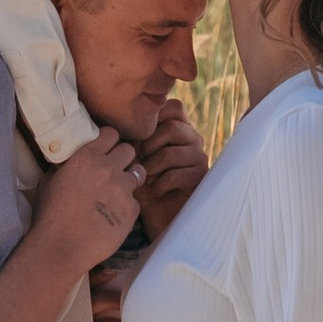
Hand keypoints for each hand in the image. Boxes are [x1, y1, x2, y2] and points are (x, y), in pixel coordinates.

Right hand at [35, 128, 144, 276]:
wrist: (61, 247)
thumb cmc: (50, 215)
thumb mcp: (49, 180)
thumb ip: (66, 164)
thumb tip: (72, 157)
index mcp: (87, 157)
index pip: (111, 133)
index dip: (109, 141)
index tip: (105, 149)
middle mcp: (108, 169)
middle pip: (129, 150)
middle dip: (122, 158)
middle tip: (113, 170)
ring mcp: (123, 190)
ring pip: (138, 173)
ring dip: (129, 179)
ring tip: (118, 192)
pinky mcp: (131, 210)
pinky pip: (136, 201)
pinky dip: (127, 206)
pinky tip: (114, 215)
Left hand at [134, 102, 208, 241]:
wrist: (157, 215)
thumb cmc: (143, 182)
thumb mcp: (135, 155)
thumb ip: (134, 136)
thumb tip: (122, 123)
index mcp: (179, 127)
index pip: (175, 106)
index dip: (156, 116)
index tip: (139, 137)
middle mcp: (193, 139)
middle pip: (171, 128)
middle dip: (148, 146)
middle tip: (140, 162)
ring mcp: (199, 158)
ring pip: (171, 154)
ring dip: (151, 168)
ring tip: (146, 179)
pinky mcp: (200, 178)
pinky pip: (174, 175)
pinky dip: (158, 185)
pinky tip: (156, 191)